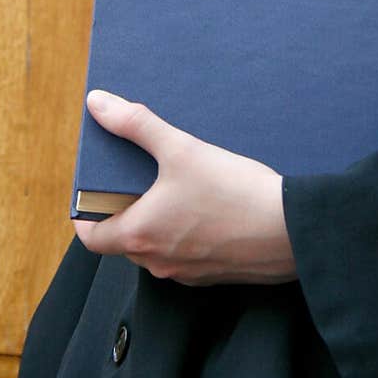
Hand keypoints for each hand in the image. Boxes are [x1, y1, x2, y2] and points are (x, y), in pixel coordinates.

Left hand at [73, 89, 297, 285]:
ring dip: (157, 222)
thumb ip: (136, 124)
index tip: (93, 192)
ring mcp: (186, 273)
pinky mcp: (214, 274)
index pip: (91, 237)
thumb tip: (97, 103)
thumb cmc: (233, 191)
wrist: (290, 231)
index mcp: (138, 235)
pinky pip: (186, 255)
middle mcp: (157, 262)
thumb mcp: (181, 148)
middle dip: (126, 210)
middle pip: (124, 239)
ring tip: (175, 186)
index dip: (86, 215)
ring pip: (156, 248)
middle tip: (137, 178)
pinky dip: (185, 234)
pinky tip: (207, 206)